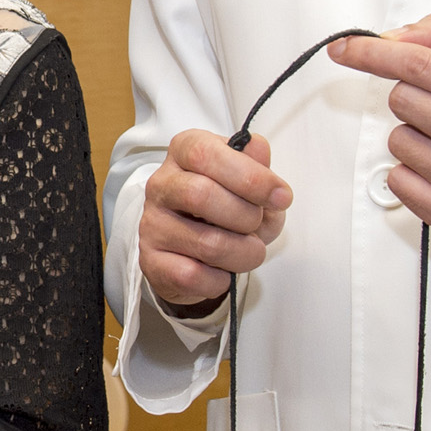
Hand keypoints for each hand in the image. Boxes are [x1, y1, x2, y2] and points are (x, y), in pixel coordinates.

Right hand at [139, 130, 291, 310]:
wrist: (196, 249)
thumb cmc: (228, 208)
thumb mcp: (250, 182)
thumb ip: (257, 165)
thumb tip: (259, 152)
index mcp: (183, 152)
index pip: (206, 154)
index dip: (250, 177)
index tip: (281, 197)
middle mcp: (161, 184)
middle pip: (201, 195)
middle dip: (246, 216)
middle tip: (257, 225)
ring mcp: (152, 224)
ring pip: (206, 243)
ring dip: (243, 253)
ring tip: (249, 251)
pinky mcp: (150, 261)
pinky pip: (193, 275)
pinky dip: (220, 279)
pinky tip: (222, 271)